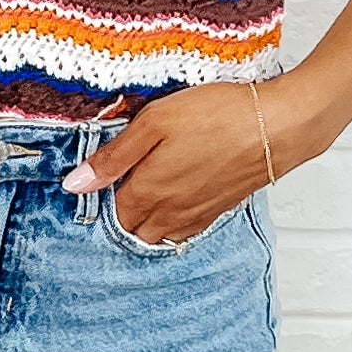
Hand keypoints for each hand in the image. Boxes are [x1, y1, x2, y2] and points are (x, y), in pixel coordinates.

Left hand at [60, 78, 316, 245]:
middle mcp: (169, 214)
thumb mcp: (154, 123)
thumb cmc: (217, 116)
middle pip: (130, 231)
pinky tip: (171, 197)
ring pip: (156, 235)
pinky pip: (182, 231)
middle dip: (117, 214)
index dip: (97, 197)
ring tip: (140, 190)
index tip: (94, 178)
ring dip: (142, 221)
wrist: (277, 126)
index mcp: (147, 193)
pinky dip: (168, 223)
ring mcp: (195, 216)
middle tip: (114, 184)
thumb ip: (113, 156)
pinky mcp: (216, 211)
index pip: (107, 214)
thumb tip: (74, 185)